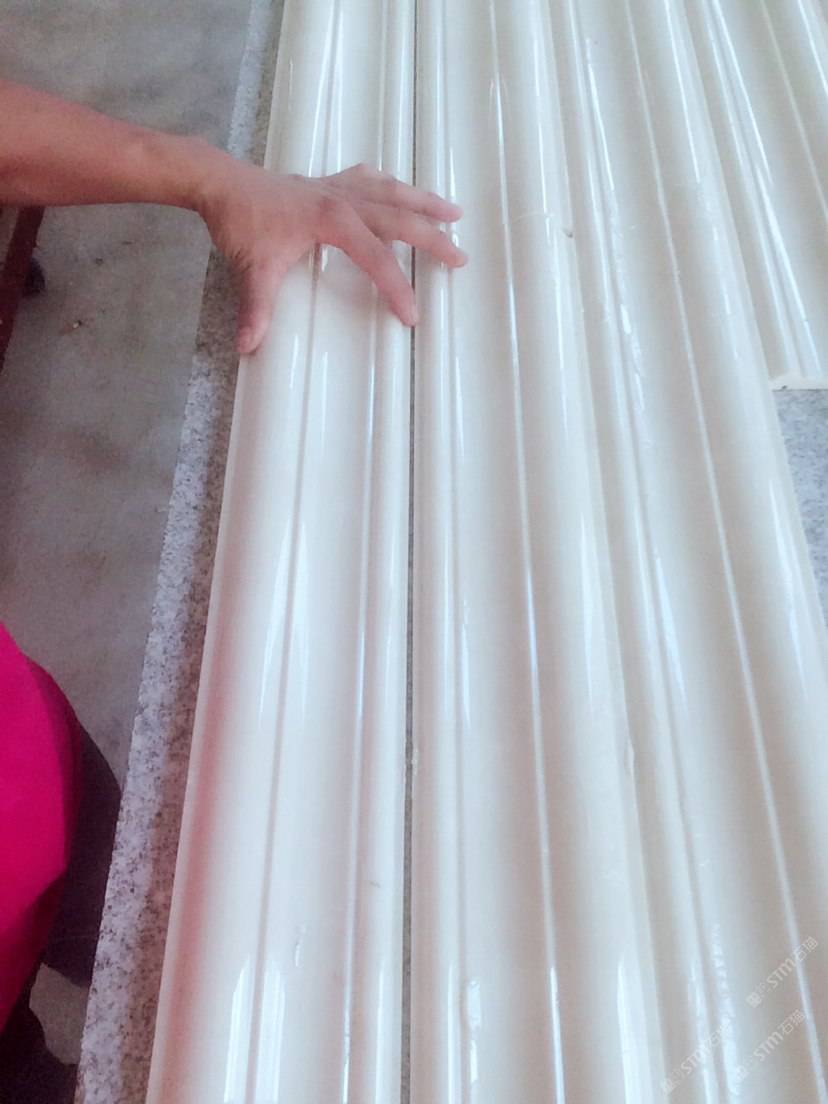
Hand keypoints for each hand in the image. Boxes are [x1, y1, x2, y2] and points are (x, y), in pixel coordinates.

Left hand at [196, 160, 465, 353]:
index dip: (396, 287)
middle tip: (459, 258)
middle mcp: (343, 198)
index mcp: (333, 219)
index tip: (412, 314)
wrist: (221, 182)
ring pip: (393, 192)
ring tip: (454, 213)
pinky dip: (390, 186)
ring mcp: (338, 187)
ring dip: (424, 203)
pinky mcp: (328, 182)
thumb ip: (256, 308)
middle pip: (400, 218)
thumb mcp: (251, 268)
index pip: (376, 256)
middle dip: (433, 238)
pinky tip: (400, 190)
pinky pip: (370, 181)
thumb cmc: (241, 222)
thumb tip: (248, 345)